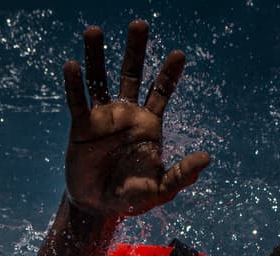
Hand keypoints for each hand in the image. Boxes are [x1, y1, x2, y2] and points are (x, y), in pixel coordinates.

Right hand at [63, 20, 210, 216]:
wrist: (97, 206)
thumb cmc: (131, 198)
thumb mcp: (161, 190)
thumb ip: (182, 175)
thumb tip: (207, 157)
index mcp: (149, 125)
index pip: (161, 92)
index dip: (170, 73)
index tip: (180, 53)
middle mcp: (127, 114)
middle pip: (132, 74)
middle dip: (137, 50)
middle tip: (140, 24)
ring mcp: (103, 117)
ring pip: (100, 79)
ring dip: (97, 55)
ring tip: (95, 30)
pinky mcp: (81, 126)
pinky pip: (78, 100)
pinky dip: (75, 84)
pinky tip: (73, 64)